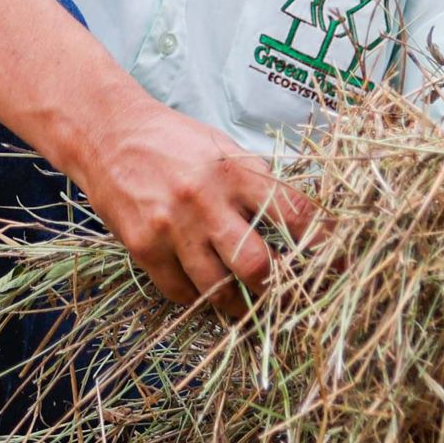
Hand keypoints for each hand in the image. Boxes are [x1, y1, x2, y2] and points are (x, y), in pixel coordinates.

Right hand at [70, 91, 316, 312]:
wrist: (108, 133)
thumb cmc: (175, 141)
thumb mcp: (224, 149)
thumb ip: (257, 184)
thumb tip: (301, 222)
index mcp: (238, 171)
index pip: (293, 213)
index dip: (321, 244)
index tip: (334, 265)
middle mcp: (207, 200)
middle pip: (256, 265)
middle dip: (276, 289)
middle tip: (284, 297)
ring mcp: (174, 227)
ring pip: (218, 289)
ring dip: (238, 306)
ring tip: (247, 308)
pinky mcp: (144, 247)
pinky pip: (180, 292)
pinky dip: (197, 299)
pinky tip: (204, 292)